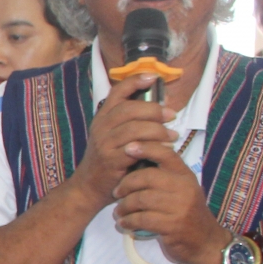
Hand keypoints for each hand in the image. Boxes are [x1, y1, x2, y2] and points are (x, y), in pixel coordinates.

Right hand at [72, 72, 176, 209]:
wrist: (89, 187)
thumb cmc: (109, 159)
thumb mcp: (115, 135)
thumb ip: (133, 121)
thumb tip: (163, 105)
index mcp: (103, 117)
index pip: (117, 92)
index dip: (135, 81)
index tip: (153, 77)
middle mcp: (101, 127)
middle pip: (129, 108)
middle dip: (154, 109)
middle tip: (172, 115)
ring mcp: (104, 143)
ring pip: (134, 128)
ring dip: (158, 130)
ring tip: (173, 136)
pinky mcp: (111, 160)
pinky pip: (135, 148)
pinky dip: (153, 147)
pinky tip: (165, 149)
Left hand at [111, 146, 227, 263]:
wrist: (205, 242)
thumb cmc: (185, 213)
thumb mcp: (180, 190)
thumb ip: (163, 176)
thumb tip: (134, 160)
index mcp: (185, 175)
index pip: (166, 154)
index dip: (146, 148)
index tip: (128, 148)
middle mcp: (184, 188)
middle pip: (146, 177)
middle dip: (126, 185)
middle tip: (116, 193)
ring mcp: (180, 207)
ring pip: (141, 199)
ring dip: (124, 206)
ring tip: (118, 211)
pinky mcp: (172, 225)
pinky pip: (142, 219)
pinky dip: (128, 221)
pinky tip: (124, 224)